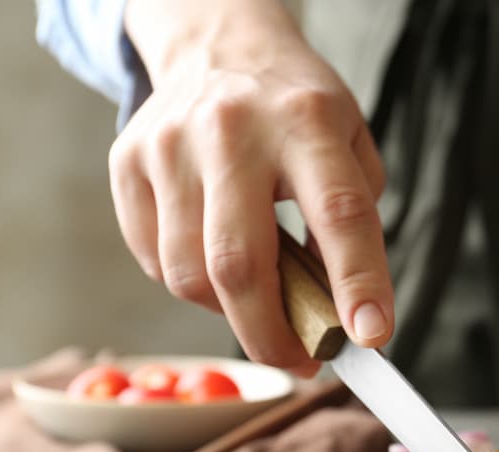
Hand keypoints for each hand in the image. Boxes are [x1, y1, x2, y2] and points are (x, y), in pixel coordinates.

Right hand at [112, 0, 391, 376]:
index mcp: (306, 121)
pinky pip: (155, 261)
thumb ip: (354, 226)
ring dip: (231, 314)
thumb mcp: (350, 146)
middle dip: (272, 335)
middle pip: (239, 264)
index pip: (337, 213)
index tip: (371, 337)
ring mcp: (170, 146)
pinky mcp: (128, 163)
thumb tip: (346, 315)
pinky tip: (216, 264)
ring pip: (189, 274)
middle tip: (300, 360)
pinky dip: (191, 285)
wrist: (218, 45)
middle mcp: (232, 130)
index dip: (357, 283)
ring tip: (260, 304)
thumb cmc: (296, 111)